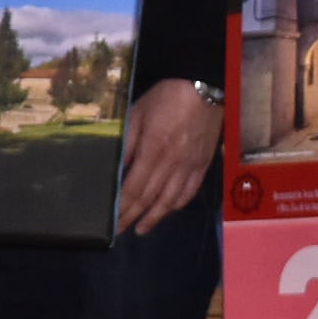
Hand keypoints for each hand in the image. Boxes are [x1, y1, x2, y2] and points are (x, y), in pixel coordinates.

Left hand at [117, 79, 220, 234]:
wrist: (203, 87)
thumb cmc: (166, 97)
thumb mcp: (138, 113)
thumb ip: (128, 142)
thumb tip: (119, 169)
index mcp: (153, 149)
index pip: (135, 187)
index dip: (124, 206)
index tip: (114, 219)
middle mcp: (172, 162)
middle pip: (151, 197)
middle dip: (134, 216)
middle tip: (122, 230)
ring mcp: (190, 165)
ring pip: (171, 200)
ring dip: (156, 217)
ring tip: (142, 229)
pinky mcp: (203, 164)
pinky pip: (190, 191)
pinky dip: (177, 204)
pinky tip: (168, 211)